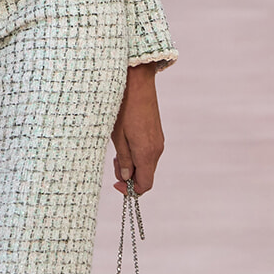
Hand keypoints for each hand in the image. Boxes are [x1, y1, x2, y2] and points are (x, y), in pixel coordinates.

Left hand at [112, 64, 163, 193]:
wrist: (137, 83)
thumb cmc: (123, 108)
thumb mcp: (117, 137)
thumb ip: (124, 159)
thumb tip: (127, 177)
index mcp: (147, 152)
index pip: (145, 185)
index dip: (130, 190)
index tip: (116, 184)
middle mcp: (156, 149)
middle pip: (146, 175)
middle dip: (129, 176)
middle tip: (114, 163)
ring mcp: (158, 141)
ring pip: (147, 164)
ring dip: (132, 164)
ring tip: (118, 151)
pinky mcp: (157, 133)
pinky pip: (148, 152)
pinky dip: (137, 154)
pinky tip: (125, 142)